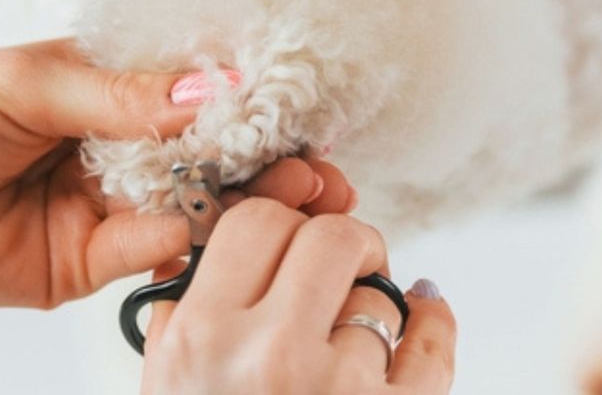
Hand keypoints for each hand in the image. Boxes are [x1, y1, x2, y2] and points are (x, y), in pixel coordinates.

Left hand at [0, 40, 353, 310]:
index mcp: (87, 85)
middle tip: (322, 167)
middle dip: (262, 158)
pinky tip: (198, 228)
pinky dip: (174, 243)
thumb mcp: (19, 83)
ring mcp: (92, 208)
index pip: (181, 87)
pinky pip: (141, 254)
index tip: (298, 100)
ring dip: (241, 204)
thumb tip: (211, 88)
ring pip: (186, 206)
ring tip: (297, 196)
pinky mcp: (77, 267)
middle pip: (200, 154)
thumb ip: (117, 94)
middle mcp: (100, 146)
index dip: (240, 94)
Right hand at [140, 200, 456, 393]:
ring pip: (382, 294)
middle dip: (345, 245)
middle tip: (343, 266)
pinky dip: (435, 321)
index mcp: (202, 339)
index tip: (292, 241)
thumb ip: (177, 318)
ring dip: (377, 299)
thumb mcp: (165, 389)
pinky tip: (427, 313)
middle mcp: (269, 357)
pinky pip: (433, 344)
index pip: (256, 222)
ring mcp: (338, 392)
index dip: (282, 223)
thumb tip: (208, 249)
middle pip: (331, 239)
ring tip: (360, 322)